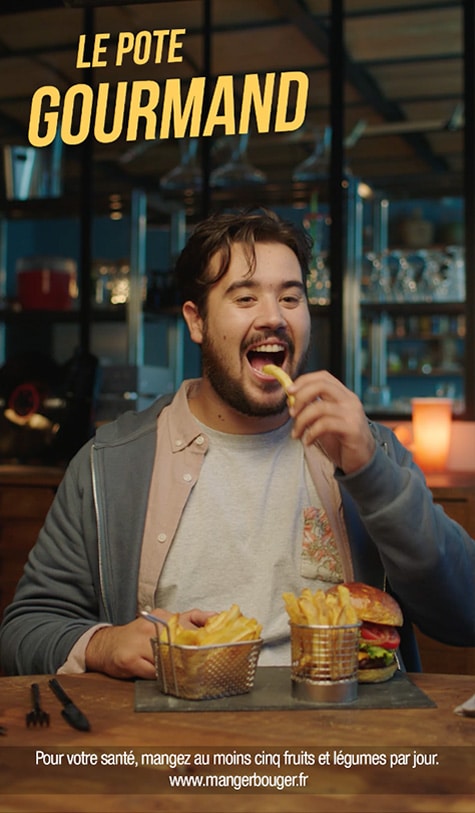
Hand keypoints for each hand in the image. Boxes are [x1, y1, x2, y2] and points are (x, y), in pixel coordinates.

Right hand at [85, 607, 214, 678]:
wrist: (105, 645)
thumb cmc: (138, 636)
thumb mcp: (161, 622)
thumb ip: (188, 620)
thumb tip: (216, 616)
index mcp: (162, 616)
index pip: (191, 620)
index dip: (208, 632)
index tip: (222, 642)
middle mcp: (151, 627)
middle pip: (182, 641)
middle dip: (197, 654)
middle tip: (209, 664)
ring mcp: (139, 643)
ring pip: (168, 659)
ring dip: (179, 669)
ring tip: (188, 674)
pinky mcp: (129, 660)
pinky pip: (154, 673)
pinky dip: (162, 678)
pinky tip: (165, 678)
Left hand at [287, 370, 375, 473]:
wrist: (362, 461)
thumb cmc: (341, 441)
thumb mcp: (324, 421)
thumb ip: (311, 410)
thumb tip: (290, 401)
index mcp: (343, 395)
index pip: (323, 377)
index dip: (304, 380)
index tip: (289, 391)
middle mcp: (349, 400)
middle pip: (321, 386)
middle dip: (300, 397)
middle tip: (291, 413)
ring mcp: (352, 414)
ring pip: (319, 407)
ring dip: (301, 421)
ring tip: (296, 434)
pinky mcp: (352, 429)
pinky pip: (324, 425)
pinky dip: (311, 433)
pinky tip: (308, 442)